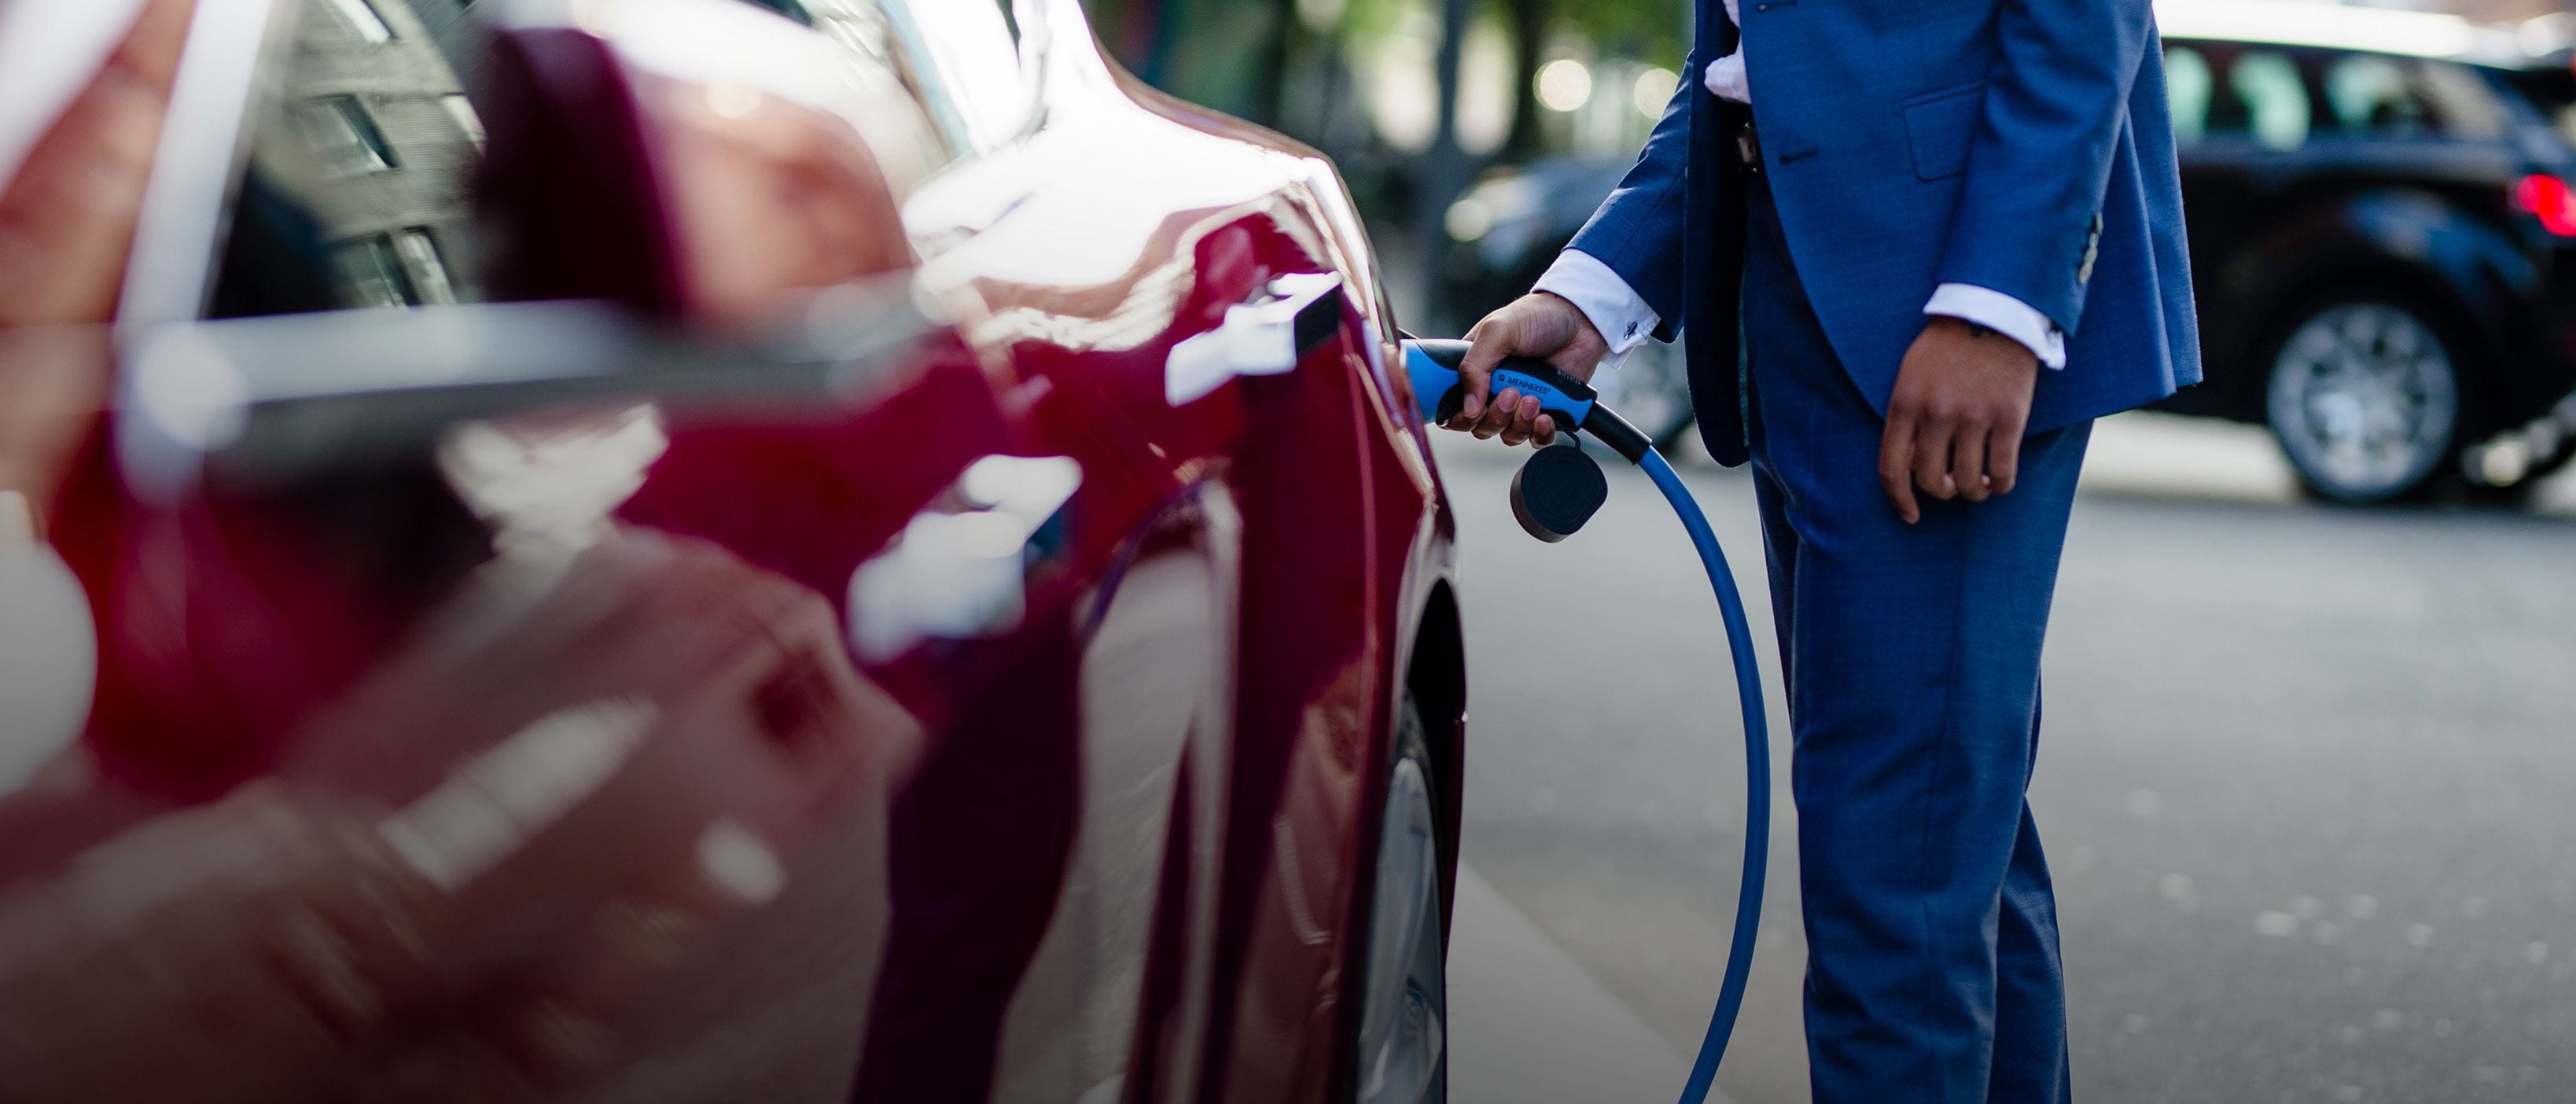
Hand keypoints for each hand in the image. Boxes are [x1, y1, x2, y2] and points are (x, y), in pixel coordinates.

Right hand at [1449, 292, 1609, 447]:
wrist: (1581, 319)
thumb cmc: (1536, 316)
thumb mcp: (1497, 331)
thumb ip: (1474, 366)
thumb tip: (1467, 409)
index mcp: (1475, 371)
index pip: (1453, 407)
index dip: (1459, 417)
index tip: (1473, 411)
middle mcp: (1494, 391)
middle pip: (1480, 427)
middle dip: (1495, 417)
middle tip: (1511, 394)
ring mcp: (1520, 404)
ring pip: (1507, 435)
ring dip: (1519, 423)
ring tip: (1534, 399)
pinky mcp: (1547, 412)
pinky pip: (1536, 439)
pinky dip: (1540, 433)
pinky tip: (1546, 417)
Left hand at [1879, 317, 2039, 524]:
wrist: (1993, 311)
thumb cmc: (1947, 347)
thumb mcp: (1910, 375)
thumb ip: (1907, 418)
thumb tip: (1910, 469)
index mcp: (1905, 404)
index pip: (1892, 469)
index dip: (1899, 500)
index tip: (1910, 515)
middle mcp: (1936, 414)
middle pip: (1930, 481)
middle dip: (1940, 493)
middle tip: (1951, 485)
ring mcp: (1973, 417)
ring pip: (1967, 484)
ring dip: (1972, 493)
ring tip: (1977, 484)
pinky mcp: (2009, 418)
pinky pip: (2002, 473)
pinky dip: (2000, 485)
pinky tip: (1999, 479)